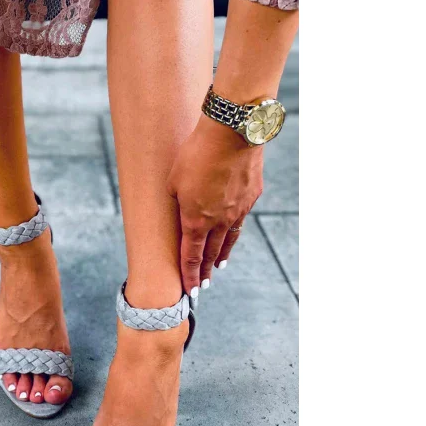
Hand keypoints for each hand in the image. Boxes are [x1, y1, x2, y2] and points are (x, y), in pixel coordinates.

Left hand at [166, 113, 263, 303]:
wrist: (231, 134)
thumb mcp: (173, 181)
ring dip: (221, 255)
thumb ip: (177, 201)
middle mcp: (219, 222)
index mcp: (195, 221)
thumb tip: (182, 209)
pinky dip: (234, 231)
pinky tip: (233, 232)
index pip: (191, 257)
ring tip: (218, 266)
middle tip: (203, 285)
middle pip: (210, 254)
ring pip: (229, 240)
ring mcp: (238, 211)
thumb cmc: (195, 155)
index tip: (191, 291)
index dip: (189, 276)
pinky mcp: (252, 197)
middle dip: (204, 271)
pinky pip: (241, 219)